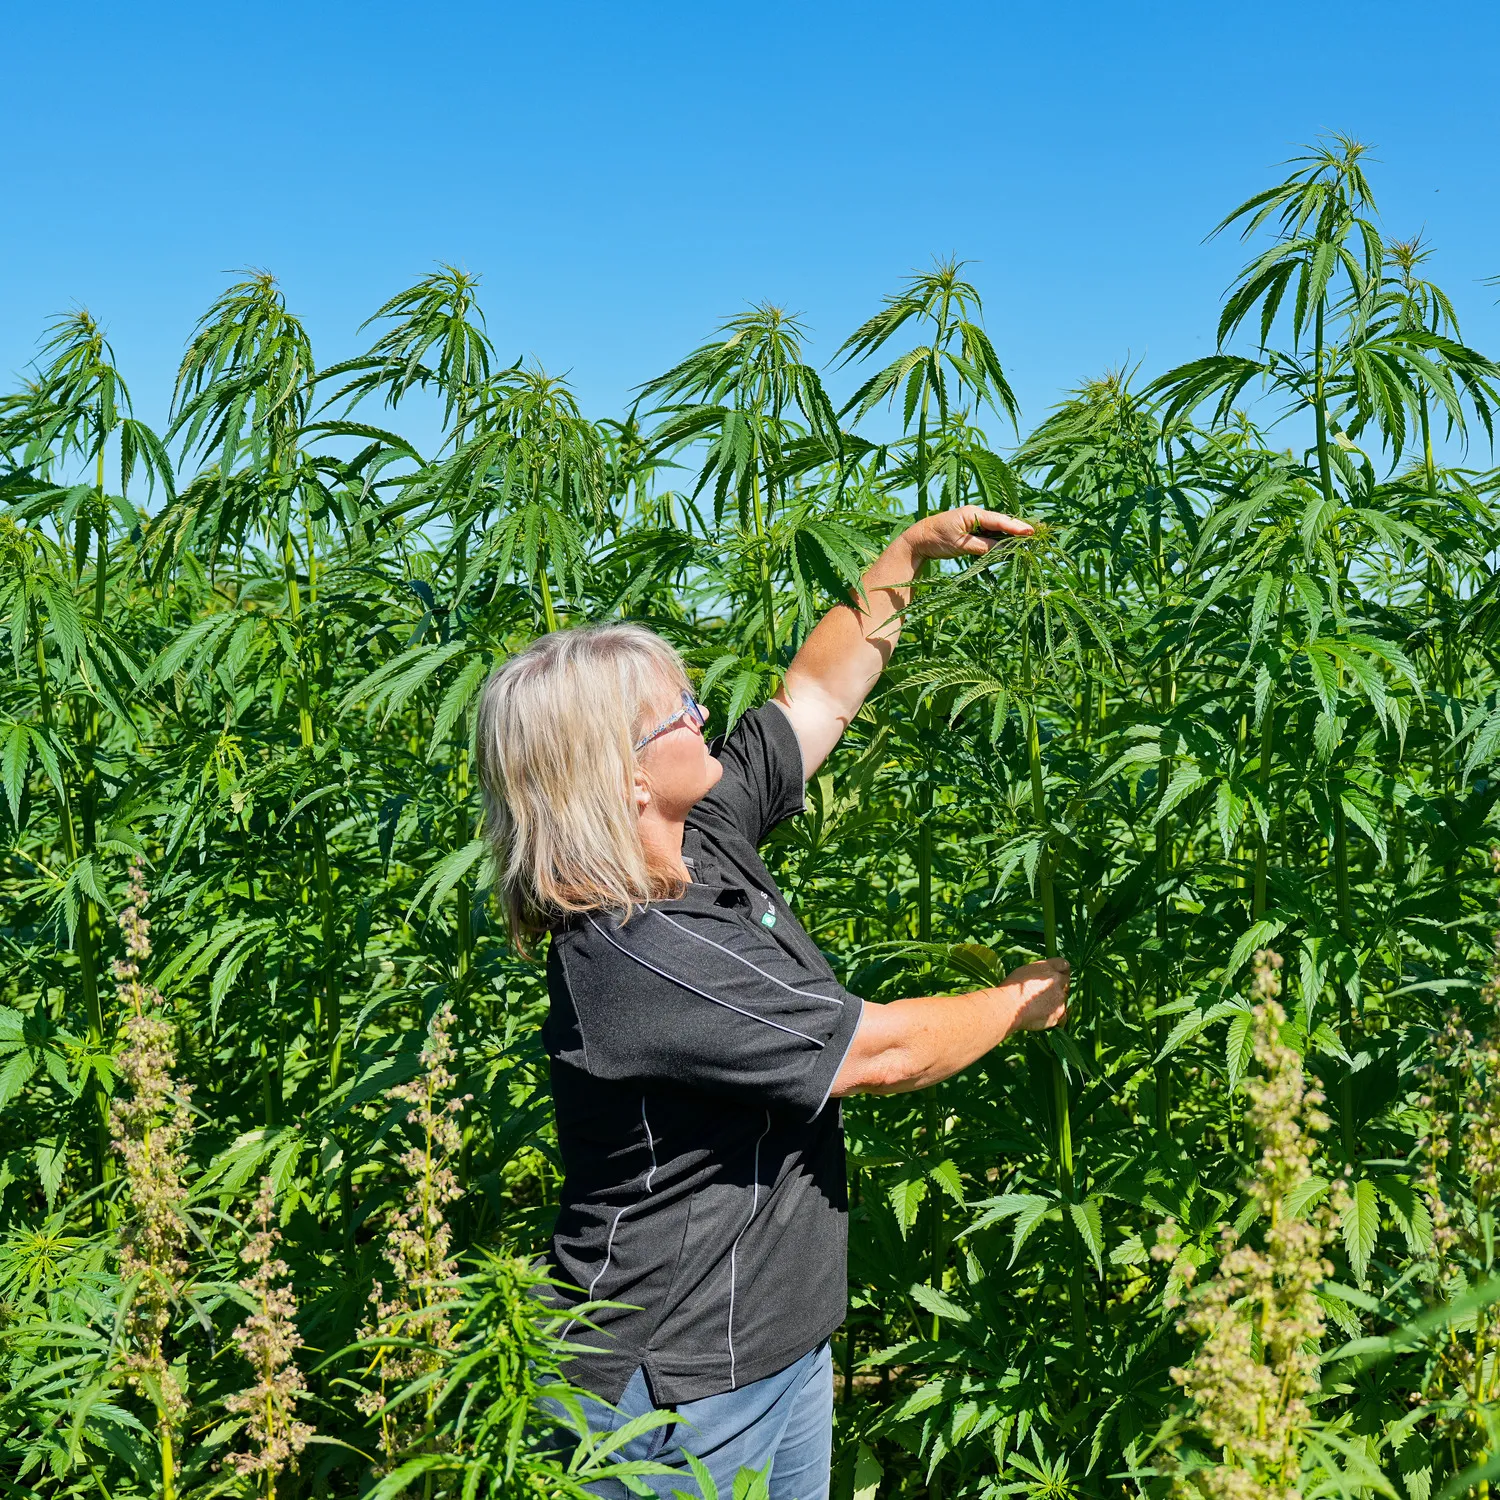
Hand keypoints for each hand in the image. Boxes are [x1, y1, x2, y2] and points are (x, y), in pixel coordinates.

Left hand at [905, 505, 1033, 561]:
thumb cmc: (936, 540)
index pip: (999, 521)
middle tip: (1038, 533)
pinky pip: (991, 533)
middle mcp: (976, 514)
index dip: (1016, 527)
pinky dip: (1001, 538)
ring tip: (1030, 538)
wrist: (919, 538)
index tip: (1030, 532)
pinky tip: (1011, 544)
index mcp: (972, 514)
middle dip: (1019, 528)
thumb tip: (1003, 550)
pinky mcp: (972, 529)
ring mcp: (974, 521)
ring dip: (1011, 534)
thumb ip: (982, 547)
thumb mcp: (960, 545)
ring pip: (997, 528)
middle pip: (1002, 522)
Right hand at [1002, 958, 1069, 1033]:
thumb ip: (1039, 972)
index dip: (1062, 971)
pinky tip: (1047, 1018)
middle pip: (1066, 982)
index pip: (1064, 964)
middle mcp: (1057, 980)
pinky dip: (1057, 1018)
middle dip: (1060, 987)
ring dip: (1057, 1002)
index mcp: (1047, 967)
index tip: (1058, 976)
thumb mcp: (1024, 971)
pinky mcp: (1060, 1013)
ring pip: (1064, 999)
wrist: (1009, 1006)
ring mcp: (1060, 997)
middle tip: (1048, 993)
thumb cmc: (1011, 988)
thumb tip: (1043, 976)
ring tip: (1042, 1007)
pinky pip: (1064, 1016)